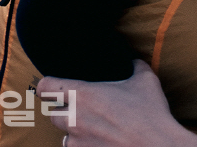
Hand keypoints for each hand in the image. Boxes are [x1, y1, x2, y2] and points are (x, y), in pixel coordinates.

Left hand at [37, 60, 196, 146]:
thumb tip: (133, 59)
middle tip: (81, 112)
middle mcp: (74, 119)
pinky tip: (98, 144)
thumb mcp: (145, 80)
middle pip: (53, 115)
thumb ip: (134, 65)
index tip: (51, 88)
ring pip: (65, 138)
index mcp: (82, 95)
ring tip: (92, 131)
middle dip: (65, 113)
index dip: (47, 87)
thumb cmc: (151, 115)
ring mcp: (79, 144)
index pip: (45, 87)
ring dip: (74, 135)